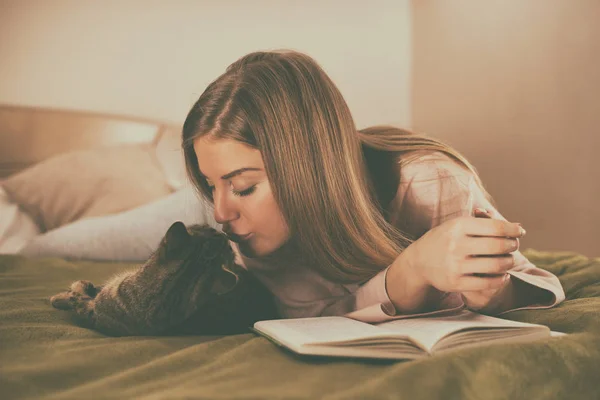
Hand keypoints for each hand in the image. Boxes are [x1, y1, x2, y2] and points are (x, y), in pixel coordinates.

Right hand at [401, 209, 524, 305]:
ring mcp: (455, 265)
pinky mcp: (455, 283)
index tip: (520, 232)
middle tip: (514, 246)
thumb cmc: (445, 240)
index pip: (496, 228)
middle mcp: (456, 245)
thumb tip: (519, 227)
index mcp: (458, 226)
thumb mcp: (457, 225)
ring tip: (508, 260)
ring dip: (508, 263)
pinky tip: (501, 275)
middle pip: (499, 246)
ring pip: (496, 265)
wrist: (419, 262)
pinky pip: (488, 283)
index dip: (513, 230)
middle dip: (512, 246)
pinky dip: (500, 279)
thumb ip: (485, 223)